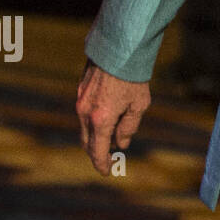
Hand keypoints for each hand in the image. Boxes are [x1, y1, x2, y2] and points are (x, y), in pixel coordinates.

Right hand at [77, 58, 149, 173]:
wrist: (119, 47)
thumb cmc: (133, 76)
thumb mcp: (139, 104)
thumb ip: (129, 126)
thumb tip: (122, 143)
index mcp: (101, 119)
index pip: (97, 151)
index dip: (102, 164)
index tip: (106, 172)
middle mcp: (85, 112)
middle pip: (87, 142)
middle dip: (96, 153)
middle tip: (107, 158)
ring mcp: (80, 100)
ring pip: (84, 127)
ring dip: (94, 136)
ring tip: (109, 138)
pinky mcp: (80, 89)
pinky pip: (83, 113)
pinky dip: (92, 122)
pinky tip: (105, 118)